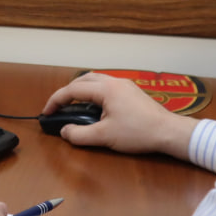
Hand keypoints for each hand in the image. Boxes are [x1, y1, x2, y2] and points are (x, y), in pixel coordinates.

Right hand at [42, 72, 197, 159]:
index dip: (56, 101)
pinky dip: (95, 93)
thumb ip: (80, 134)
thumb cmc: (138, 133)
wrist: (168, 132)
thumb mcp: (104, 137)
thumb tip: (65, 131)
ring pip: (97, 80)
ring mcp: (125, 85)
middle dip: (68, 92)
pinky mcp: (133, 92)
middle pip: (84, 79)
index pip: (73, 90)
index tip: (46, 113)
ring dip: (82, 90)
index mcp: (106, 89)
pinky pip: (107, 86)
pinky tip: (96, 108)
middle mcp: (115, 82)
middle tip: (59, 107)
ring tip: (74, 106)